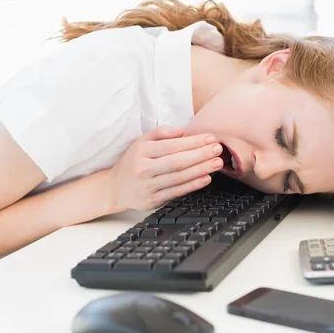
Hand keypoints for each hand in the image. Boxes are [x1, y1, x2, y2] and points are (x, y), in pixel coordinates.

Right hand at [108, 125, 222, 211]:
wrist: (115, 188)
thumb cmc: (134, 162)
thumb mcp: (142, 142)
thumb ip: (160, 133)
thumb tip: (181, 131)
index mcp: (142, 151)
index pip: (172, 146)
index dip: (194, 142)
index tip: (210, 138)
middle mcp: (144, 169)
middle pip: (177, 162)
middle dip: (201, 155)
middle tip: (218, 149)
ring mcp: (148, 186)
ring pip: (179, 177)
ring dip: (201, 170)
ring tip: (217, 163)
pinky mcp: (153, 201)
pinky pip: (176, 192)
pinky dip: (193, 185)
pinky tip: (206, 178)